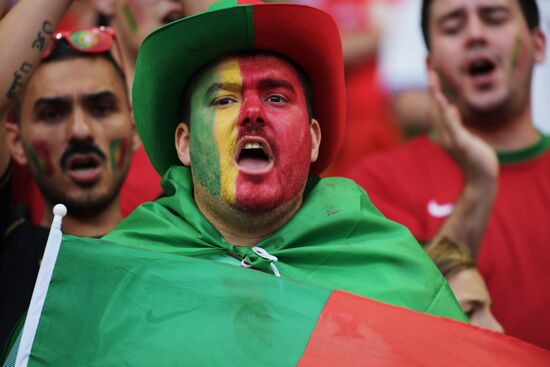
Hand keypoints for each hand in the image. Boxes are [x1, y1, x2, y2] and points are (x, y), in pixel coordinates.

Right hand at [428, 70, 497, 184]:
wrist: (480, 178)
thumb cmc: (474, 158)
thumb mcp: (464, 135)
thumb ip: (455, 122)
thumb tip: (452, 109)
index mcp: (443, 130)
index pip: (434, 105)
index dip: (432, 88)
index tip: (431, 69)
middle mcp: (442, 133)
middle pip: (433, 106)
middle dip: (431, 86)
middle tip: (429, 65)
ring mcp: (450, 139)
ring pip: (439, 114)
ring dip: (435, 95)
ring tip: (432, 79)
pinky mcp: (460, 144)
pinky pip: (452, 126)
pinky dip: (446, 113)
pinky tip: (444, 101)